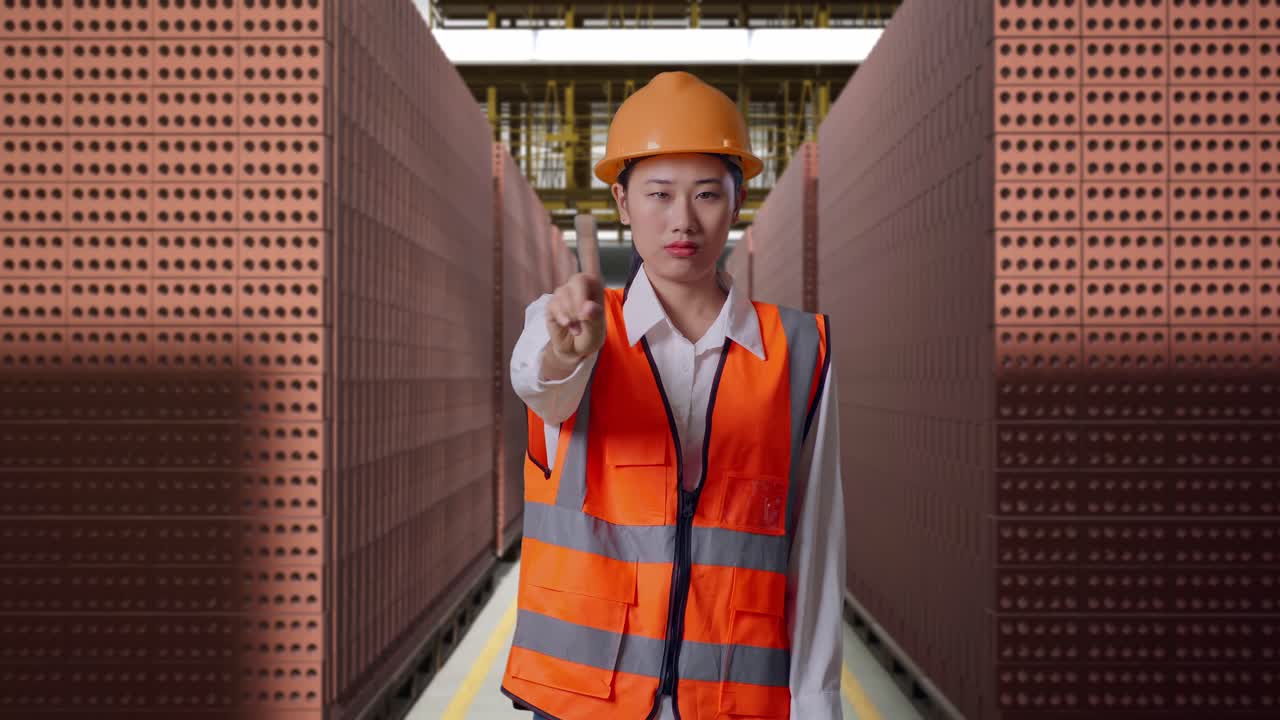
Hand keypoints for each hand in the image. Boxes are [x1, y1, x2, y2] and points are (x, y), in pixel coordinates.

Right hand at [544, 214, 605, 369]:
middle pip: (577, 281)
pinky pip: (556, 307)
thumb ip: (594, 318)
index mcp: (593, 284)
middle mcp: (578, 285)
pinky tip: (571, 327)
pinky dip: (565, 319)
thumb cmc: (591, 335)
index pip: (589, 257)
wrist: (575, 350)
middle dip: (581, 301)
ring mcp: (562, 293)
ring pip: (566, 297)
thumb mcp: (598, 330)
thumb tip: (587, 308)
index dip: (587, 239)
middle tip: (585, 317)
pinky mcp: (552, 304)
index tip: (584, 218)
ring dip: (574, 315)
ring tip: (579, 327)